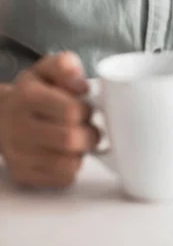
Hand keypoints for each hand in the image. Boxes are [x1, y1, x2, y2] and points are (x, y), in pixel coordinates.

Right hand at [0, 52, 97, 188]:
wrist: (1, 118)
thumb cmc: (33, 93)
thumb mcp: (46, 71)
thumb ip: (65, 66)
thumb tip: (81, 83)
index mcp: (27, 98)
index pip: (71, 111)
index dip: (86, 110)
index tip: (85, 108)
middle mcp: (18, 128)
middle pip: (71, 140)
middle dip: (90, 133)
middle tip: (88, 127)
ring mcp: (19, 155)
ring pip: (70, 163)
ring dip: (82, 152)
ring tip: (78, 140)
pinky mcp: (24, 175)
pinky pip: (64, 178)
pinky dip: (73, 167)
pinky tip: (66, 154)